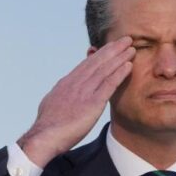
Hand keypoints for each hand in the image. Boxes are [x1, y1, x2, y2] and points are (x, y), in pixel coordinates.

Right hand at [18, 36, 134, 166]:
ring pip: (105, 69)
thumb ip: (61, 95)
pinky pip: (109, 84)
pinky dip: (119, 73)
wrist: (45, 135)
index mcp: (67, 83)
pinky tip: (128, 66)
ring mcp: (84, 91)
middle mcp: (76, 83)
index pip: (86, 64)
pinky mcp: (92, 103)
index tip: (110, 47)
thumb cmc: (47, 125)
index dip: (100, 54)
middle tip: (125, 40)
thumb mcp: (51, 103)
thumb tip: (62, 91)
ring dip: (120, 57)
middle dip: (113, 49)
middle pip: (98, 61)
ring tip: (131, 48)